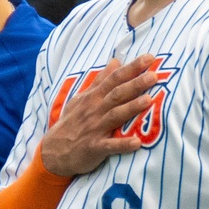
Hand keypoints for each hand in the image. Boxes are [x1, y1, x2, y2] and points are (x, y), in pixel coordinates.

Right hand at [38, 56, 164, 177]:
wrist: (54, 151)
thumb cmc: (72, 123)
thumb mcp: (83, 98)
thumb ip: (100, 80)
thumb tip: (116, 61)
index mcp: (93, 97)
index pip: (114, 78)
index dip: (131, 68)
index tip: (149, 58)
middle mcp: (94, 110)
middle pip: (117, 94)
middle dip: (135, 84)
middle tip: (154, 75)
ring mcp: (94, 129)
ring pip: (114, 116)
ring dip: (131, 108)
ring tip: (148, 100)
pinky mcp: (94, 148)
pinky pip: (110, 146)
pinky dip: (123, 145)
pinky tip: (137, 143)